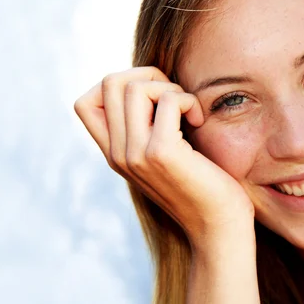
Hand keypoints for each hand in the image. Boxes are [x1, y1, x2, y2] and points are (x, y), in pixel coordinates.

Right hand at [74, 66, 254, 247]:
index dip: (117, 85)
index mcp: (115, 154)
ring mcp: (136, 154)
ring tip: (187, 111)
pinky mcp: (161, 153)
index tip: (151, 99)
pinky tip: (198, 121)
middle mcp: (118, 154)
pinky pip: (169, 100)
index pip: (84, 103)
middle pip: (109, 82)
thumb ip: (146, 129)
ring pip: (135, 86)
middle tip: (174, 98)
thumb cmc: (202, 186)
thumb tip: (149, 83)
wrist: (219, 228)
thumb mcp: (163, 156)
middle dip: (148, 76)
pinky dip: (188, 101)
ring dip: (169, 88)